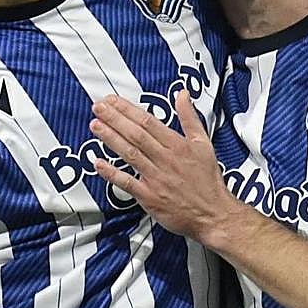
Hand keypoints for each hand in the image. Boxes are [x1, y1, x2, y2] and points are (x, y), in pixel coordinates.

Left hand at [90, 90, 233, 242]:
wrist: (213, 214)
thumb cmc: (207, 180)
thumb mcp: (204, 143)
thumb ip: (190, 117)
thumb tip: (182, 93)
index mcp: (177, 145)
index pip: (148, 122)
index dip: (128, 109)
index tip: (112, 100)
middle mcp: (165, 159)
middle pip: (136, 135)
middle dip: (114, 119)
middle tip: (98, 107)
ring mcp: (156, 178)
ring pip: (130, 154)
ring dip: (111, 139)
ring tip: (95, 126)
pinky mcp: (150, 197)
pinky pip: (127, 183)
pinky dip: (112, 173)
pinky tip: (98, 163)